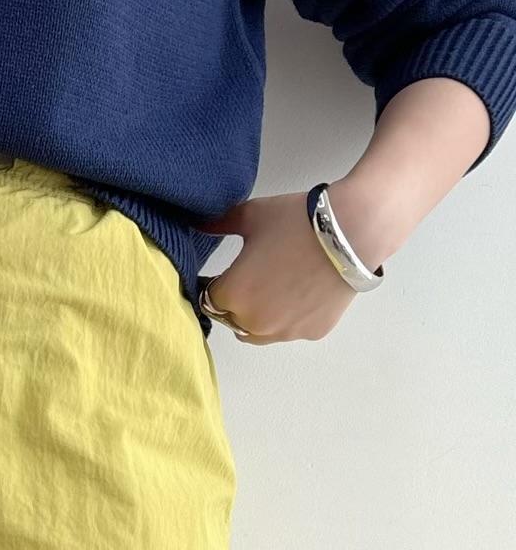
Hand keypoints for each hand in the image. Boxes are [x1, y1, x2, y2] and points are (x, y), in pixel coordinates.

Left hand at [197, 180, 393, 343]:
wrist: (352, 230)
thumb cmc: (297, 221)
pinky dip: (288, 317)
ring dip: (257, 316)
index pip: (207, 298)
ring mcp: (285, 332)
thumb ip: (217, 224)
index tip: (222, 274)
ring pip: (258, 332)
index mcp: (233, 296)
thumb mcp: (250, 216)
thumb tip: (197, 224)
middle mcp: (255, 322)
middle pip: (230, 318)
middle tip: (250, 279)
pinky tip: (299, 292)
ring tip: (272, 287)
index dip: (213, 284)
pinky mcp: (312, 333)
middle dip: (233, 302)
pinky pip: (289, 330)